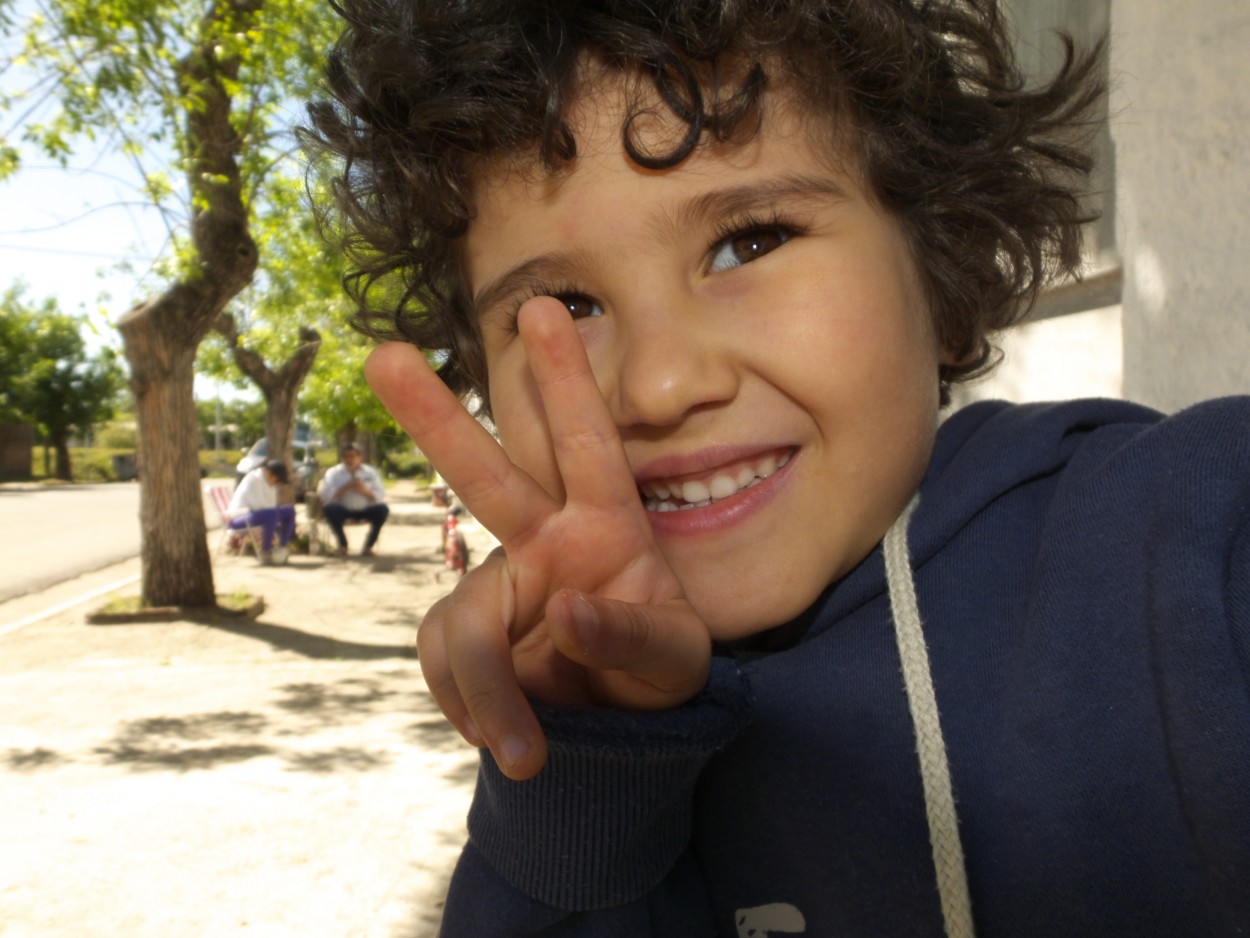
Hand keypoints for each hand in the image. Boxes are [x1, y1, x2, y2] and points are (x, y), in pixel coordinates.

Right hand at [366, 298, 711, 778]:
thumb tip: (565, 614)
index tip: (542, 307)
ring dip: (483, 685)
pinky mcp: (468, 635)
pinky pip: (444, 663)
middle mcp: (545, 539)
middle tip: (383, 355)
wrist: (619, 728)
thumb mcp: (676, 662)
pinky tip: (497, 735)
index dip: (565, 378)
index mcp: (608, 525)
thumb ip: (632, 637)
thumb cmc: (660, 673)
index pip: (589, 442)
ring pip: (460, 619)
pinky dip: (467, 705)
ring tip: (522, 747)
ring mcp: (500, 585)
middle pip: (485, 474)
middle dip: (435, 417)